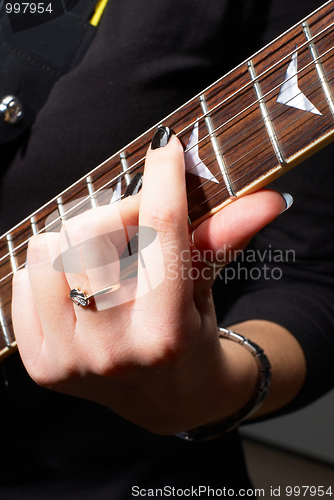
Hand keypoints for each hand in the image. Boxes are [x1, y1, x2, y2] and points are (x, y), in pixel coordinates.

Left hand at [12, 132, 285, 433]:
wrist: (169, 400)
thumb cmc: (192, 338)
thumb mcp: (208, 287)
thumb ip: (227, 238)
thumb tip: (271, 199)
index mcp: (167, 331)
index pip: (161, 230)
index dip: (164, 175)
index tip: (166, 147)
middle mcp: (115, 350)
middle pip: (89, 230)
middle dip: (115, 214)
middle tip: (133, 228)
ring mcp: (72, 360)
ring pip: (49, 249)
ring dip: (78, 241)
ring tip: (104, 261)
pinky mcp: (41, 365)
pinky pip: (26, 280)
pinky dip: (51, 271)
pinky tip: (78, 288)